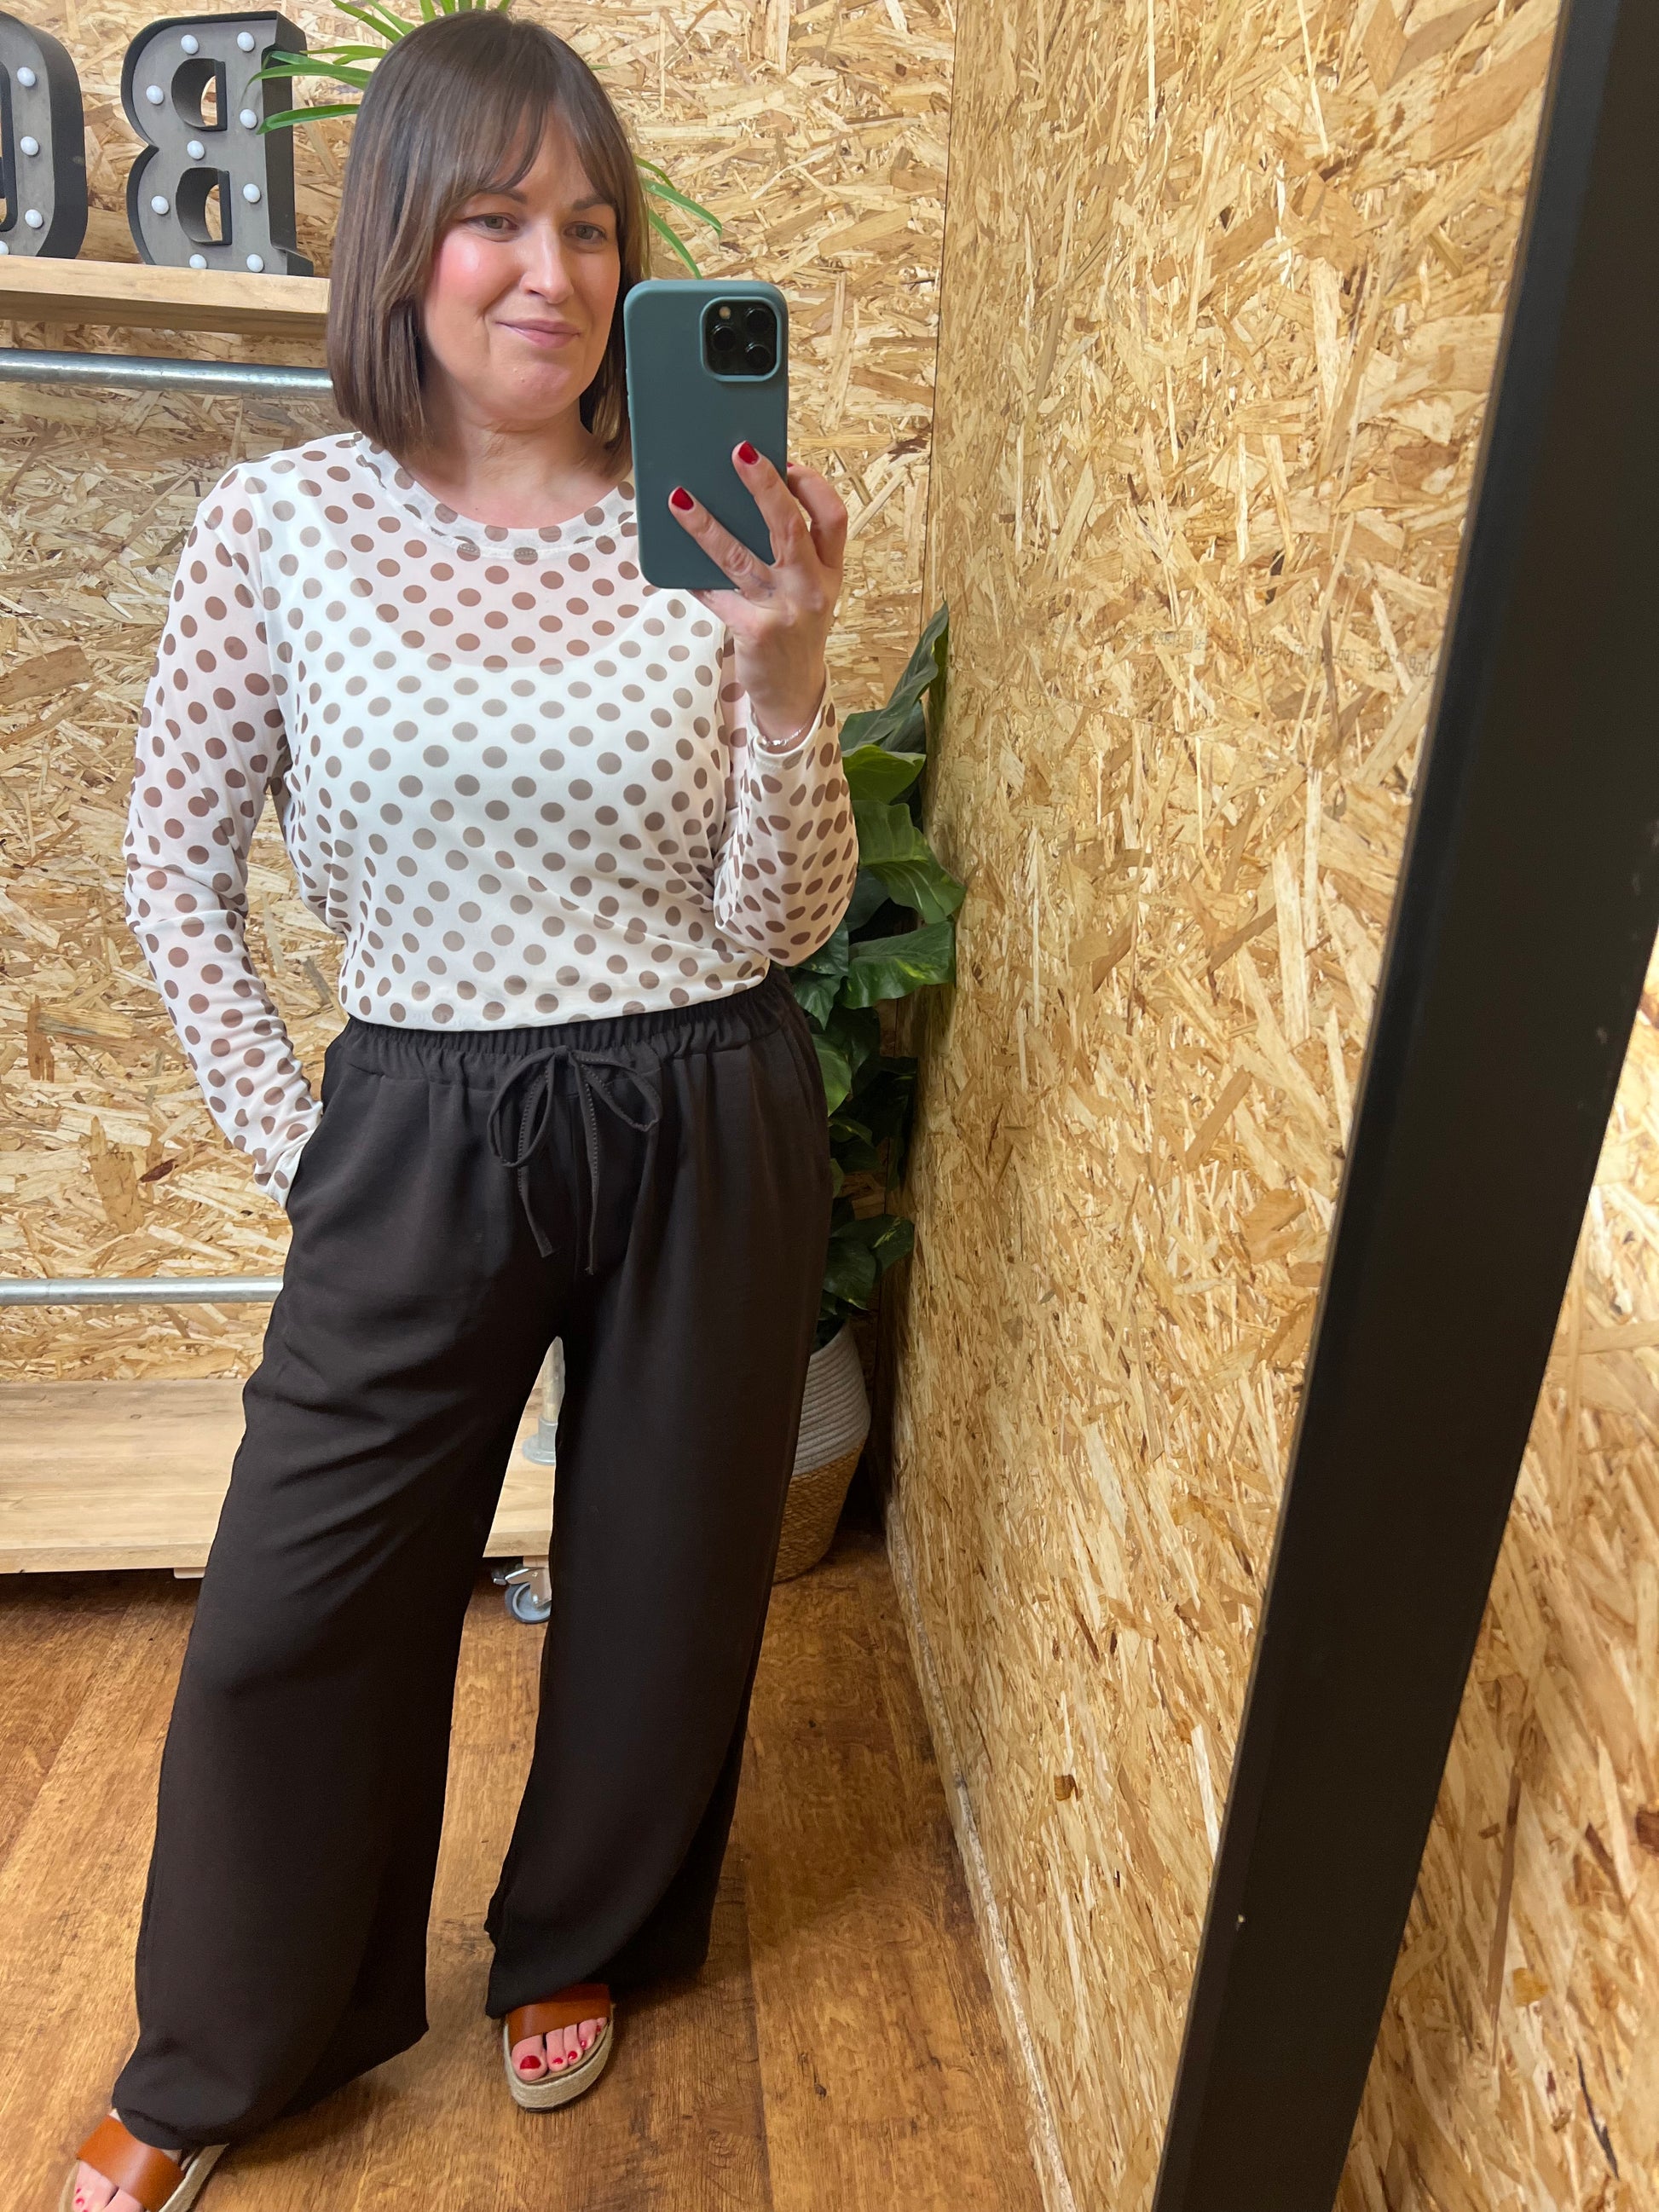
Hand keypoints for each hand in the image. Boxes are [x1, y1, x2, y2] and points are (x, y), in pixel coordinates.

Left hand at [669, 443, 846, 745]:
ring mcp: (784, 612)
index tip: (787, 462)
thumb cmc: (794, 631)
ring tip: (679, 499)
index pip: (833, 517)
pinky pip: (715, 594)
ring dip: (707, 526)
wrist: (793, 696)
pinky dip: (693, 575)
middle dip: (765, 485)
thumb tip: (742, 501)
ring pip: (741, 557)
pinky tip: (672, 558)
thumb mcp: (807, 592)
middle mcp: (813, 590)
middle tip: (740, 452)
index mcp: (831, 572)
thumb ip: (791, 554)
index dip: (811, 485)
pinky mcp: (754, 632)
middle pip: (791, 527)